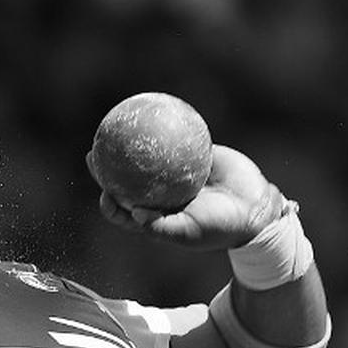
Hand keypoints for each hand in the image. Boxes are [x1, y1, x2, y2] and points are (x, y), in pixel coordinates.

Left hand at [93, 145, 287, 250]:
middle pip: (126, 181)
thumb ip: (161, 226)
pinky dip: (163, 130)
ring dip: (128, 145)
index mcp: (156, 217)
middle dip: (106, 169)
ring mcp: (176, 176)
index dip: (109, 204)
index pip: (123, 211)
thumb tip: (133, 213)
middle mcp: (162, 196)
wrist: (254, 209)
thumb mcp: (189, 232)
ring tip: (115, 128)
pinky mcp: (194, 158)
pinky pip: (174, 141)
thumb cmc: (221, 227)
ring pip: (146, 159)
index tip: (104, 192)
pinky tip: (151, 115)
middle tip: (94, 153)